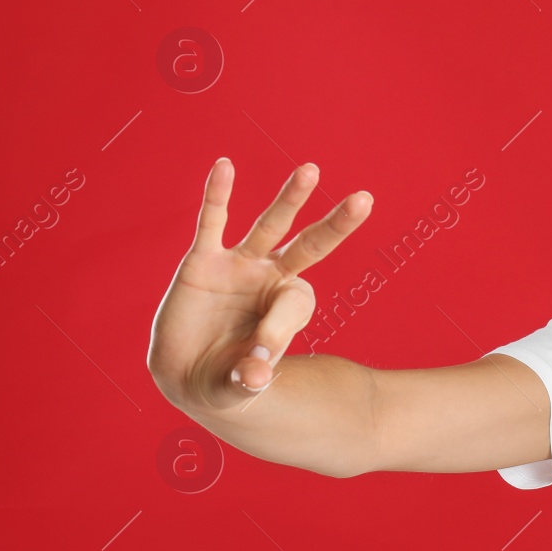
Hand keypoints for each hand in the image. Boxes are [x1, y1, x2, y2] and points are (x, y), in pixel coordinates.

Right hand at [146, 158, 372, 411]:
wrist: (186, 377)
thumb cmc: (226, 379)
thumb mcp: (241, 384)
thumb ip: (249, 378)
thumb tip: (255, 376)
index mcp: (289, 306)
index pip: (298, 301)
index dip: (279, 327)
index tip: (258, 359)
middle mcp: (270, 278)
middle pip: (311, 244)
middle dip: (336, 224)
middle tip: (365, 200)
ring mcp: (239, 266)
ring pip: (270, 225)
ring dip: (290, 198)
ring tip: (311, 170)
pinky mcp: (202, 263)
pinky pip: (212, 222)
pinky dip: (217, 195)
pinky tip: (224, 166)